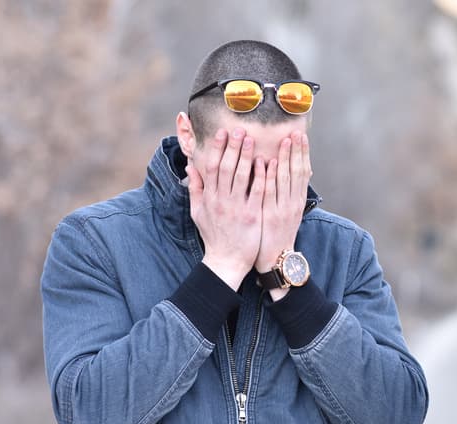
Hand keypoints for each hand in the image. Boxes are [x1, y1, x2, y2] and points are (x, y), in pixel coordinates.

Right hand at [187, 128, 265, 289]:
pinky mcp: (252, 215)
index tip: (223, 133)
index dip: (217, 148)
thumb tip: (190, 168)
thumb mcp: (198, 212)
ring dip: (246, 155)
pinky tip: (266, 162)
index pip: (211, 167)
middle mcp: (221, 200)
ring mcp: (236, 207)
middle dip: (232, 147)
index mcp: (209, 197)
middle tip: (240, 130)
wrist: (226, 261)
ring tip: (252, 139)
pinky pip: (257, 191)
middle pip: (225, 167)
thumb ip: (195, 189)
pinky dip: (261, 175)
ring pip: (240, 176)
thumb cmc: (214, 236)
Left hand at [256, 131, 311, 298]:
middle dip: (296, 151)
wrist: (275, 258)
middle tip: (295, 132)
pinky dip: (268, 176)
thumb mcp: (288, 213)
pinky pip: (269, 192)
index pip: (302, 172)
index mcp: (297, 201)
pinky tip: (266, 162)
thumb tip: (287, 173)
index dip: (302, 154)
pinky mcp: (269, 215)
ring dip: (284, 158)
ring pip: (284, 179)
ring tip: (283, 140)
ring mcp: (282, 208)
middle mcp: (293, 202)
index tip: (300, 137)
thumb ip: (288, 193)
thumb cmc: (278, 234)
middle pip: (296, 172)